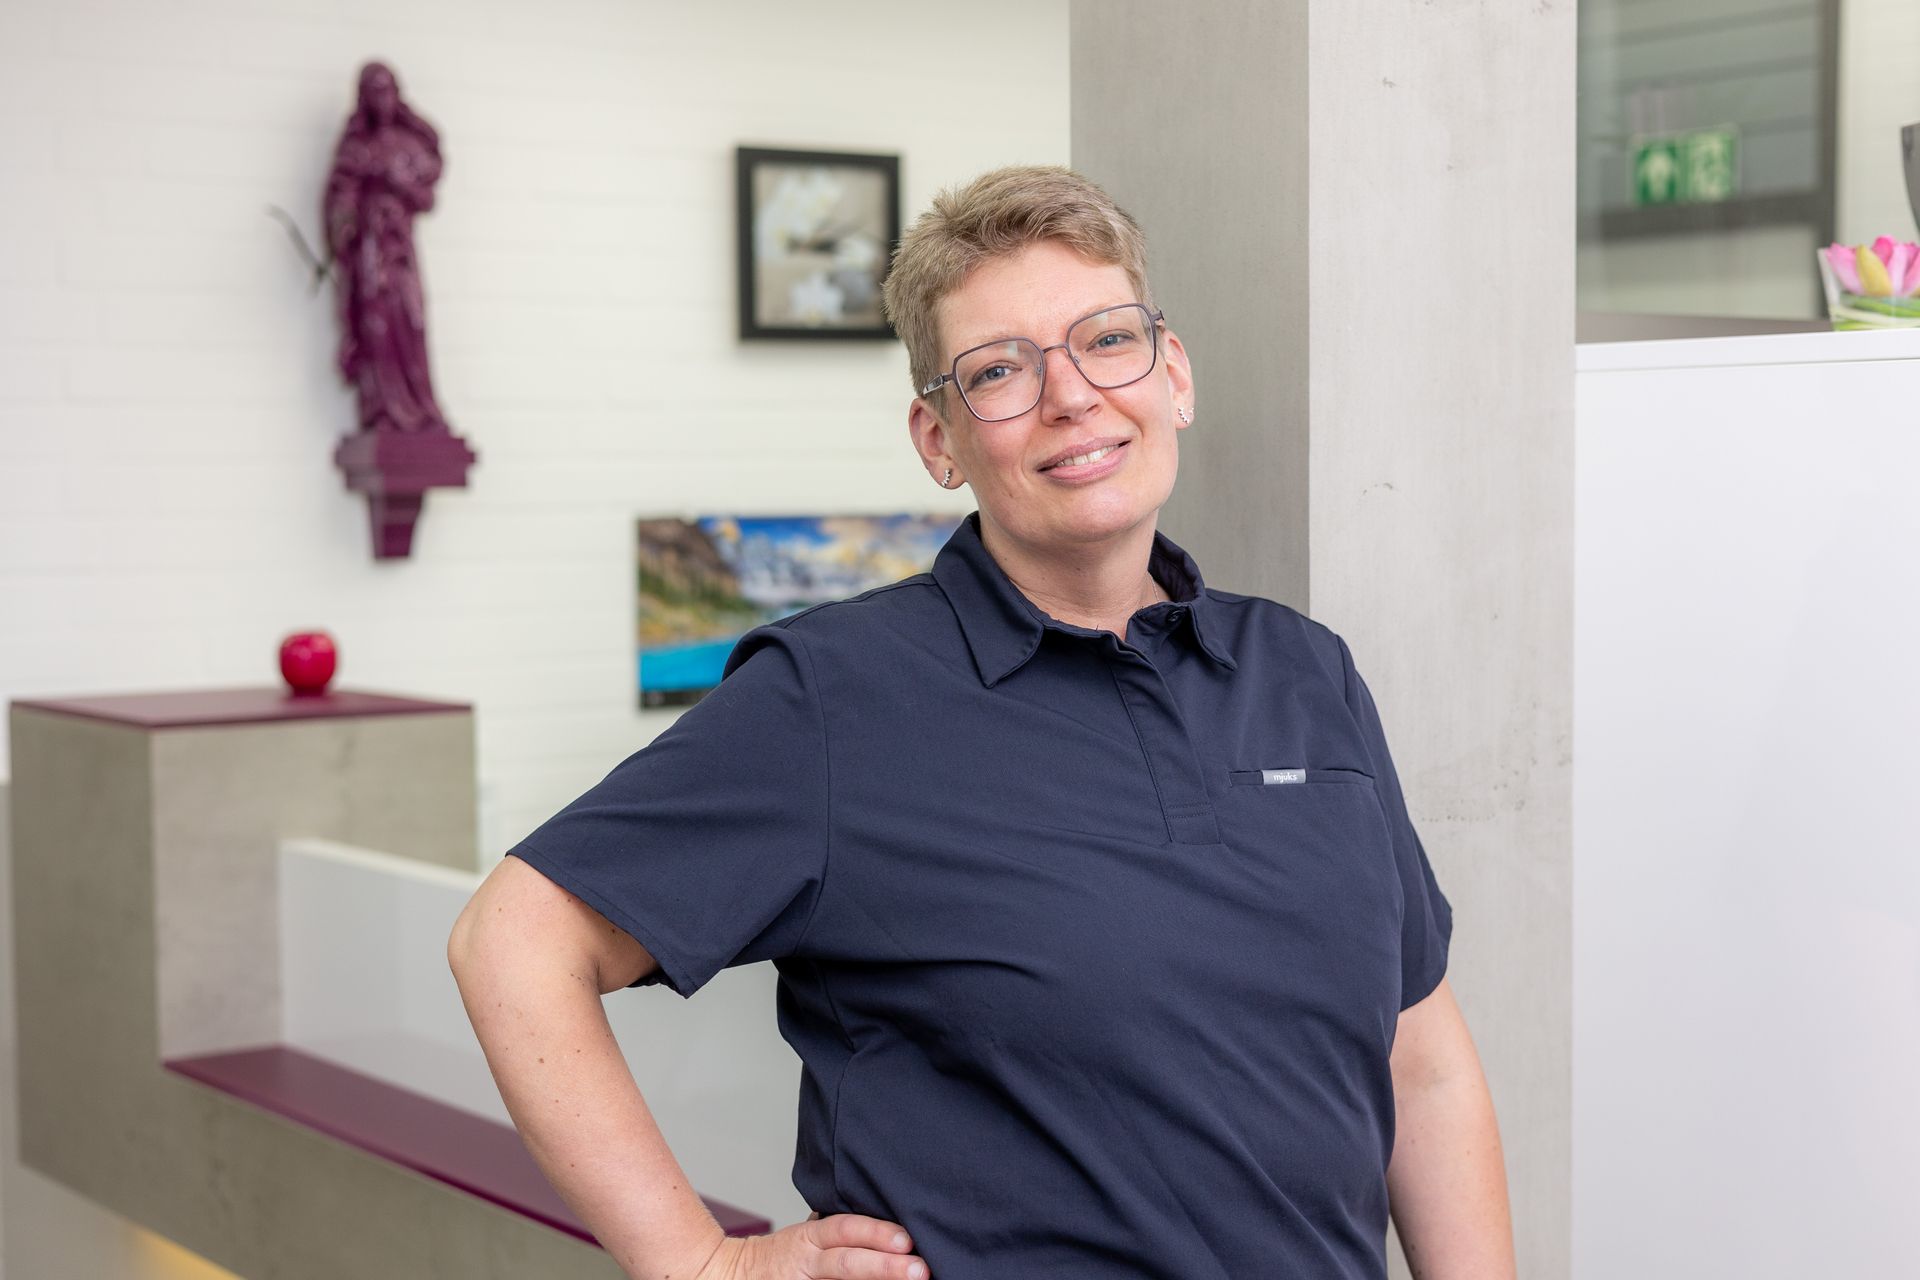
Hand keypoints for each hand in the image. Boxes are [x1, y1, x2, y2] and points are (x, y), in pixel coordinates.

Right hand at [692, 1212, 928, 1279]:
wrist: (727, 1274)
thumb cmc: (780, 1257)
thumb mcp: (807, 1236)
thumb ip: (838, 1232)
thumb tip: (888, 1223)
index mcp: (810, 1238)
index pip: (845, 1229)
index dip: (876, 1233)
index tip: (907, 1239)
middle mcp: (806, 1261)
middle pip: (847, 1263)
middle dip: (884, 1267)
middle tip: (919, 1270)